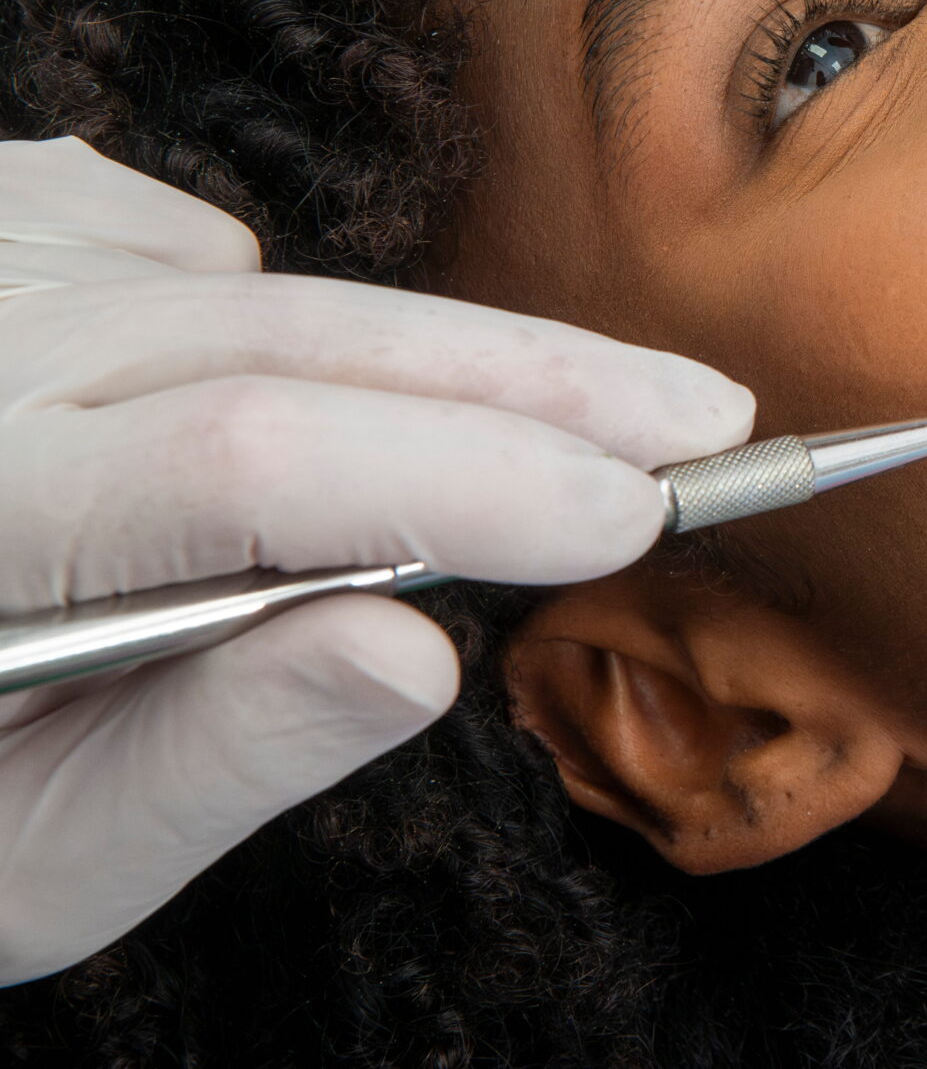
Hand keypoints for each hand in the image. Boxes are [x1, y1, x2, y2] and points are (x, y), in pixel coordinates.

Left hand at [0, 137, 752, 984]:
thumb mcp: (33, 858)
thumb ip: (218, 754)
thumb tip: (420, 654)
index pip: (253, 464)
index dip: (470, 478)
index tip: (634, 514)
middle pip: (295, 335)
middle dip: (534, 378)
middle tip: (710, 421)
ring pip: (269, 292)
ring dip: (439, 365)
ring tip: (555, 444)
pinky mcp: (5, 213)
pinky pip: (197, 250)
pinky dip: (270, 324)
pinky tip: (236, 410)